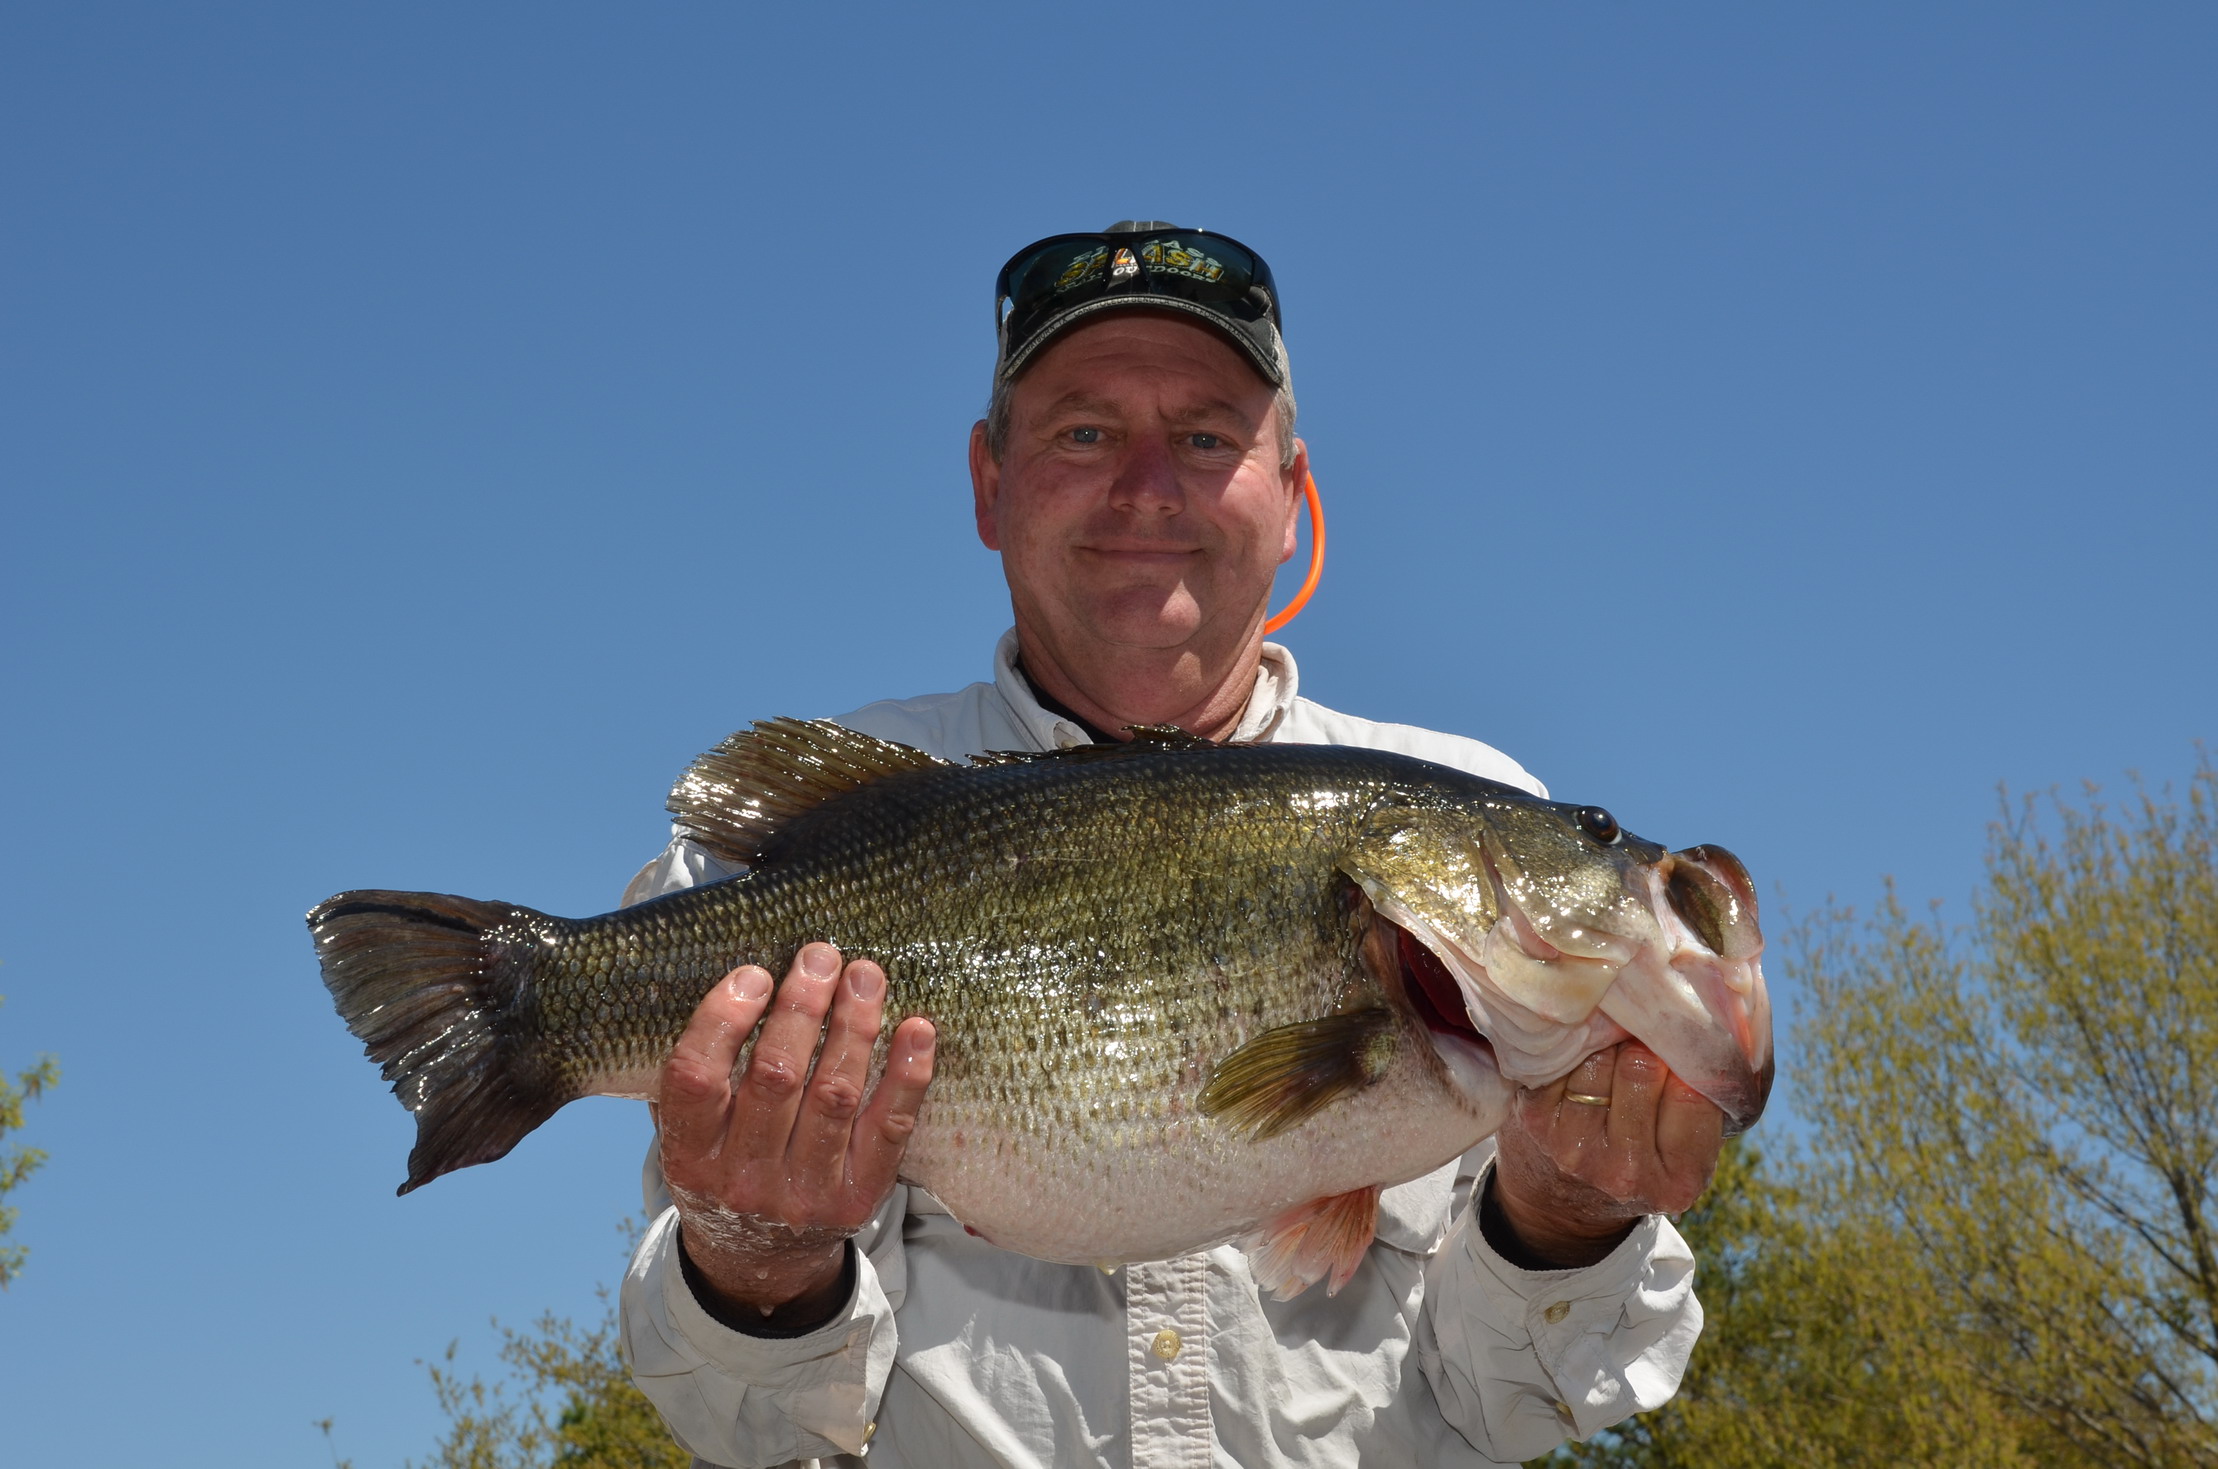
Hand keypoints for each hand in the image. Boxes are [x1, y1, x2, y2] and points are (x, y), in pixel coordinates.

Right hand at [656, 942, 935, 1322]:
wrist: (759, 1262)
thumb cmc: (723, 1170)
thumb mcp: (688, 1136)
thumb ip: (696, 1076)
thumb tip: (730, 982)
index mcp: (690, 1156)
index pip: (696, 1079)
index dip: (724, 1019)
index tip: (754, 974)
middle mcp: (744, 1179)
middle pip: (776, 1077)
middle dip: (802, 1007)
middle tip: (821, 956)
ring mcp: (806, 1192)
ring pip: (836, 1094)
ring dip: (855, 1026)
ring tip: (866, 974)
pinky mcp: (859, 1196)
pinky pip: (890, 1128)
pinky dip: (908, 1075)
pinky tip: (918, 1029)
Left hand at [1489, 1041, 1724, 1267]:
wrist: (1564, 1199)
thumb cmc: (1641, 1155)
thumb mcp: (1687, 1147)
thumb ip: (1706, 1099)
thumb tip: (1716, 1023)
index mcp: (1681, 1179)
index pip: (1695, 1090)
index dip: (1689, 1054)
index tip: (1682, 1042)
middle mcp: (1625, 1171)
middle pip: (1643, 1065)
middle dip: (1645, 1043)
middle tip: (1642, 1041)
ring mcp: (1575, 1147)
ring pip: (1600, 1056)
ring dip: (1609, 1042)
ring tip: (1613, 1048)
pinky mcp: (1534, 1120)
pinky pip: (1563, 1057)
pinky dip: (1575, 1048)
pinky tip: (1582, 1056)